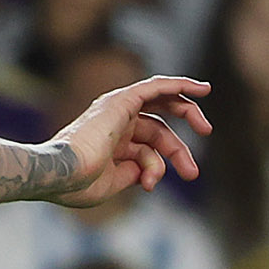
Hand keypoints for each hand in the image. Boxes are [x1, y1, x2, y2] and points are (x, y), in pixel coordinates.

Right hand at [47, 76, 210, 206]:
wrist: (63, 174)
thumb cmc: (79, 184)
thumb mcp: (115, 182)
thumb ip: (136, 172)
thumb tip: (153, 171)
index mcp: (112, 143)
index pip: (149, 146)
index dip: (166, 162)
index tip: (185, 176)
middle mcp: (115, 122)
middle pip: (159, 130)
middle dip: (178, 150)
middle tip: (192, 174)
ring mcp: (117, 109)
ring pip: (162, 108)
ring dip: (188, 116)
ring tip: (205, 130)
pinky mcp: (122, 100)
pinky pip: (156, 86)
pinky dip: (179, 84)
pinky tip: (202, 89)